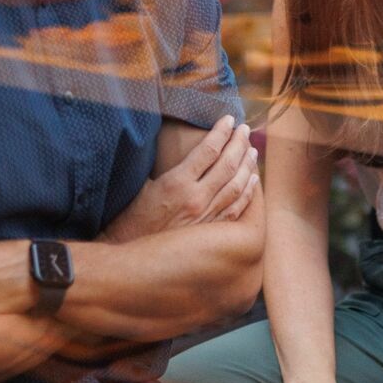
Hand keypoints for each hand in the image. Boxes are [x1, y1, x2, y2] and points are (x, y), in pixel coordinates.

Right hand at [103, 115, 258, 243]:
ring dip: (247, 165)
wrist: (133, 262)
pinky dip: (248, 193)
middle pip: (227, 165)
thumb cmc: (129, 222)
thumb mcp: (139, 187)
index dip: (221, 132)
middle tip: (245, 130)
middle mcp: (196, 199)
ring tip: (252, 150)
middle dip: (239, 144)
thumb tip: (167, 144)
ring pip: (236, 186)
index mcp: (176, 183)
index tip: (228, 119)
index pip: (207, 151)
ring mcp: (206, 217)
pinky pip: (236, 209)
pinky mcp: (211, 232)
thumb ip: (157, 166)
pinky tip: (253, 181)